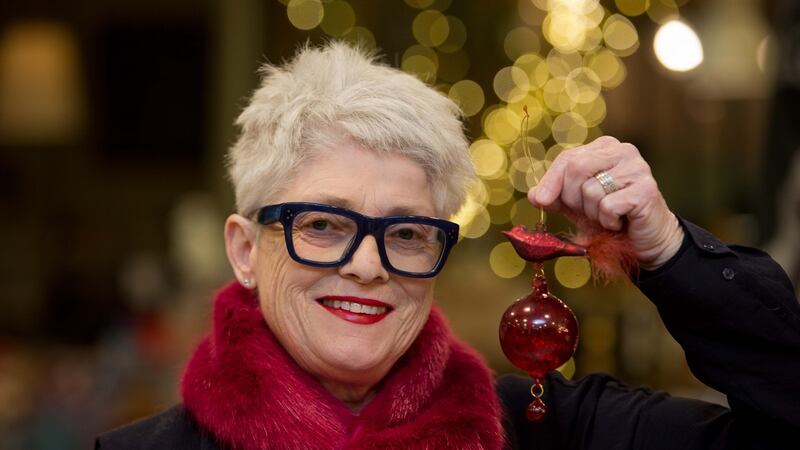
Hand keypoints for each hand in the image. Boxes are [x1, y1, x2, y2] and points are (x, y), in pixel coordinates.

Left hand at [528, 136, 683, 269]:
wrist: (643, 240)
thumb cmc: (609, 218)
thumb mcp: (576, 205)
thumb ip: (554, 197)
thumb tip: (533, 195)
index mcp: (604, 148)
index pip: (567, 158)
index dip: (550, 181)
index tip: (540, 200)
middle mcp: (623, 151)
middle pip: (576, 168)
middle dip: (572, 198)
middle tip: (586, 212)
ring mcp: (637, 168)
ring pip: (591, 190)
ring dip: (593, 213)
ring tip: (607, 217)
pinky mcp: (646, 189)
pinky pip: (607, 206)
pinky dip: (607, 221)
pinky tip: (619, 222)